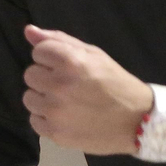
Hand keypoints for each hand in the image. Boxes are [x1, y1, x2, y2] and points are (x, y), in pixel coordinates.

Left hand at [23, 24, 151, 155]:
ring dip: (43, 98)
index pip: (38, 51)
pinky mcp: (56, 134)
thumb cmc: (115, 83)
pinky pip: (34, 121)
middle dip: (46, 77)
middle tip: (68, 85)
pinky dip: (46, 119)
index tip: (68, 67)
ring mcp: (56, 112)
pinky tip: (65, 117)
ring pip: (28, 98)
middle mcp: (59, 85)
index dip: (52, 58)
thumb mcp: (93, 54)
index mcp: (70, 61)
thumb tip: (29, 31)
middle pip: (30, 74)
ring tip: (66, 102)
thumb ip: (59, 40)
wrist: (137, 121)